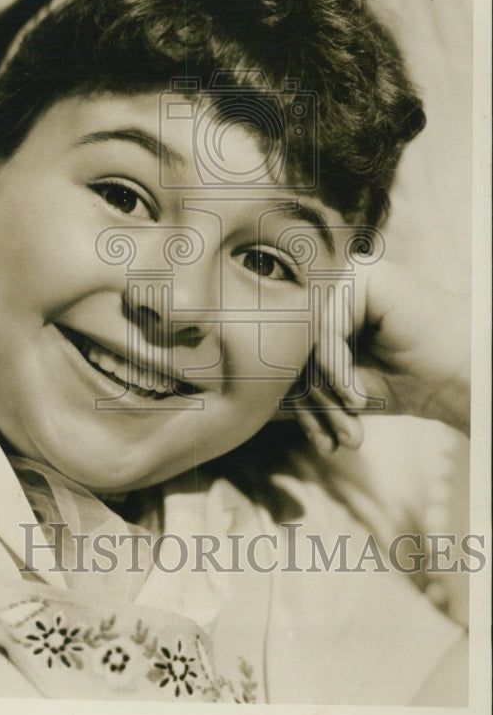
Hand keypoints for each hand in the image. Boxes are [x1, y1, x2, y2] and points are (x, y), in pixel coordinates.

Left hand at [280, 259, 470, 453]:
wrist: (467, 378)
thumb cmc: (409, 382)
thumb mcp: (341, 389)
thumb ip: (301, 387)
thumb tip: (246, 408)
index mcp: (319, 304)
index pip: (288, 350)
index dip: (300, 401)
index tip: (320, 440)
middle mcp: (329, 282)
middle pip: (294, 345)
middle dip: (314, 403)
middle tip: (335, 439)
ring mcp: (346, 274)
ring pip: (307, 340)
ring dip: (326, 393)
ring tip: (352, 424)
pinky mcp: (364, 276)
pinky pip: (327, 329)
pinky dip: (338, 371)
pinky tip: (360, 398)